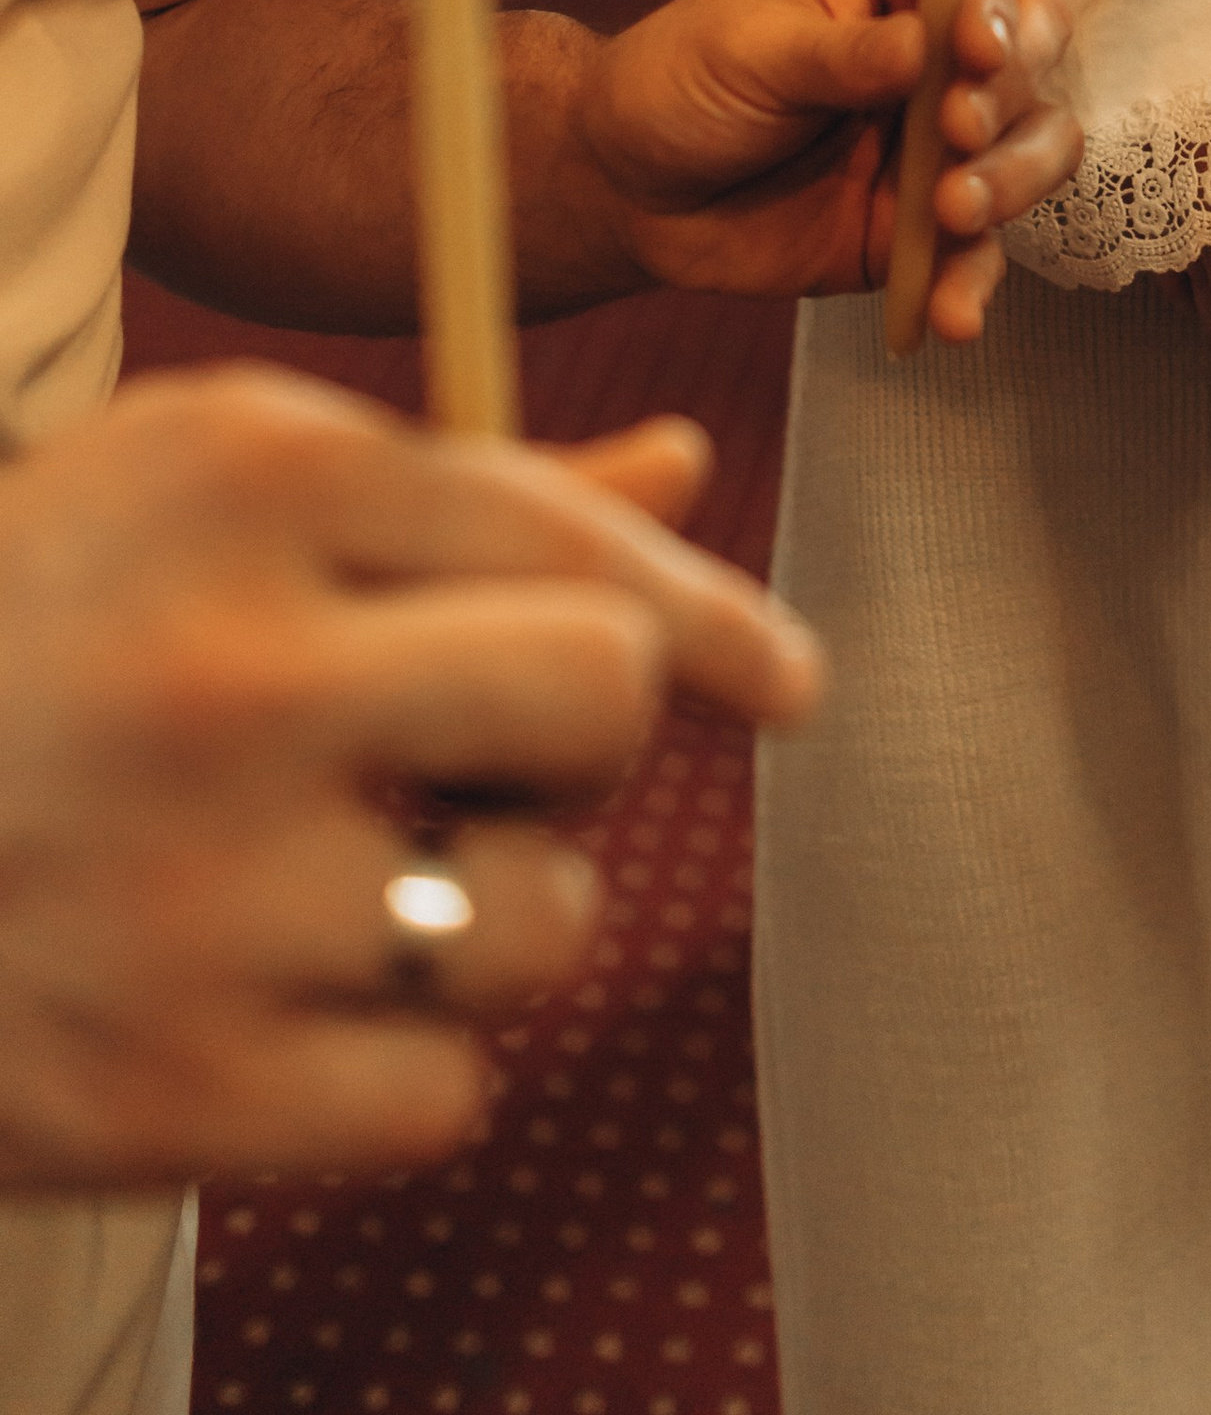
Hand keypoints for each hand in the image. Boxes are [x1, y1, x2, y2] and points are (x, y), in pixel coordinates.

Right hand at [0, 368, 820, 1191]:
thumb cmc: (31, 643)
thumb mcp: (205, 502)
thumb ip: (459, 495)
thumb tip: (687, 469)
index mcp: (247, 478)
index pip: (571, 532)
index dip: (712, 613)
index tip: (784, 679)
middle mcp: (236, 670)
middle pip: (602, 695)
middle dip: (586, 739)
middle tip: (491, 765)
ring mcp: (203, 891)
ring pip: (544, 917)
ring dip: (487, 916)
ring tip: (340, 887)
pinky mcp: (174, 1091)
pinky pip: (451, 1092)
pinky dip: (399, 1069)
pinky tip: (279, 1003)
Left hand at [573, 0, 1079, 342]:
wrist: (630, 190)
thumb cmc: (681, 79)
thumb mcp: (749, 48)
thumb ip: (840, 53)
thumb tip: (921, 49)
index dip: (994, 4)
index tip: (972, 51)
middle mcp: (937, 42)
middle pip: (1032, 50)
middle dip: (1008, 96)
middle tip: (956, 130)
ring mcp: (942, 133)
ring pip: (1036, 144)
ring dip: (1014, 180)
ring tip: (954, 213)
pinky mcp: (928, 219)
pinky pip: (979, 248)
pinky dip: (974, 280)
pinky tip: (951, 312)